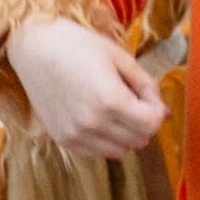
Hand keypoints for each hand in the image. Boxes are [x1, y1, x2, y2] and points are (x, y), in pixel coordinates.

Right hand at [8, 15, 165, 161]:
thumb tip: (164, 112)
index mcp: (110, 100)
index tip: (148, 94)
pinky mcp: (62, 139)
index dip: (157, 109)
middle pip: (139, 138)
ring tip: (115, 108)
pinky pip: (97, 153)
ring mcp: (75, 134)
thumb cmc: (79, 46)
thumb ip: (146, 85)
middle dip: (144, 120)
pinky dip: (106, 141)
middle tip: (134, 98)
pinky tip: (100, 119)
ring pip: (120, 150)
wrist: (35, 47)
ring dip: (126, 133)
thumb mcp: (120, 58)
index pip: (152, 123)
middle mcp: (92, 123)